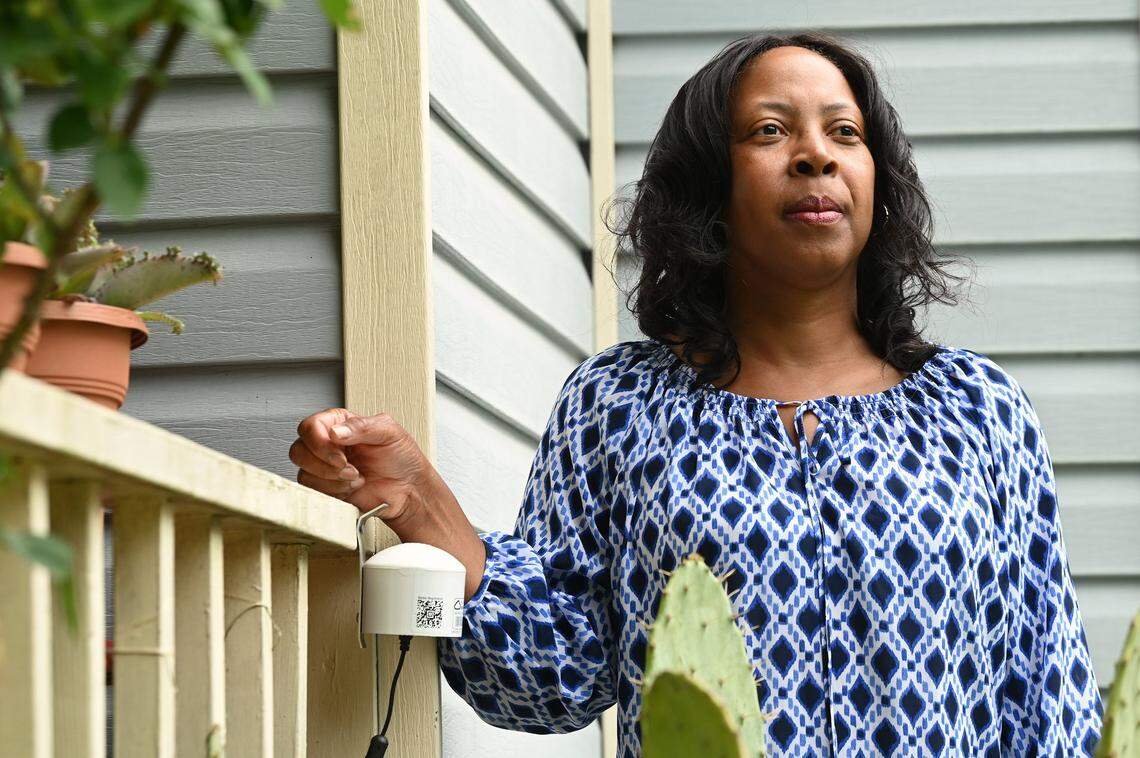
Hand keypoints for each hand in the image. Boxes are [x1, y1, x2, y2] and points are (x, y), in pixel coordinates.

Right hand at [289, 408, 434, 520]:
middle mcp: (329, 444)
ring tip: (356, 476)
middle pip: (299, 450)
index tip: (342, 454)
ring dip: (332, 478)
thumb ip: (362, 426)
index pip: (310, 427)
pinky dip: (335, 491)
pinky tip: (352, 487)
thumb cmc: (402, 458)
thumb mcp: (389, 432)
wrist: (409, 489)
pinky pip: (314, 490)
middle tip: (348, 467)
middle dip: (324, 463)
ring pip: (304, 471)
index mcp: (340, 424)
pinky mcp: (327, 488)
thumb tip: (335, 431)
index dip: (320, 442)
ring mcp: (325, 467)